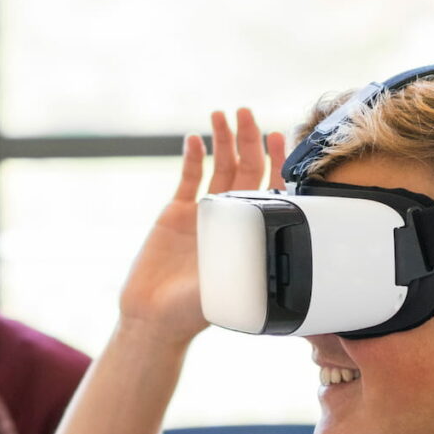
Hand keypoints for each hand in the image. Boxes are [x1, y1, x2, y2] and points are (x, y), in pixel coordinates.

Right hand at [116, 108, 286, 347]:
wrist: (155, 319)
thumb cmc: (194, 312)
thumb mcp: (231, 288)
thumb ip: (249, 265)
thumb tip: (278, 248)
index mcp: (249, 232)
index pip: (268, 188)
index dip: (274, 161)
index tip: (277, 136)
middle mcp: (230, 218)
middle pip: (244, 169)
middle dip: (247, 139)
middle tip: (246, 113)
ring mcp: (203, 214)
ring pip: (218, 167)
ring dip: (222, 140)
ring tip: (221, 115)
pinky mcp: (175, 214)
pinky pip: (188, 179)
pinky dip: (193, 158)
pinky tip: (195, 140)